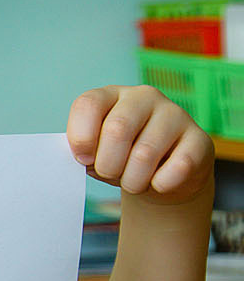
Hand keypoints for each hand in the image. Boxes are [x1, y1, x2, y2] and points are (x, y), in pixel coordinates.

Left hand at [68, 85, 213, 203]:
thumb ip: (83, 150)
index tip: (83, 159)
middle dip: (107, 165)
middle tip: (110, 174)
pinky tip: (159, 182)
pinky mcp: (200, 138)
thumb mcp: (96, 152)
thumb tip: (81, 156)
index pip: (88, 104)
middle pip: (117, 129)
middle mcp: (144, 97)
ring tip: (134, 181)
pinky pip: (178, 167)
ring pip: (145, 154)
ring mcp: (176, 114)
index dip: (81, 138)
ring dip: (132, 180)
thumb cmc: (121, 159)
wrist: (163, 176)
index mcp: (112, 95)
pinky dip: (161, 184)